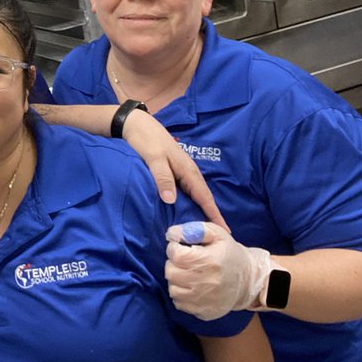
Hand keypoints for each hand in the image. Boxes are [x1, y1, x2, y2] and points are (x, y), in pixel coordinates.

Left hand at [121, 112, 227, 229]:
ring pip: (195, 195)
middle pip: (204, 198)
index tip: (225, 231)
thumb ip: (162, 178)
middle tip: (219, 237)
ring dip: (202, 210)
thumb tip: (171, 201)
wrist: (136, 124)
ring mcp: (182, 171)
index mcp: (188, 170)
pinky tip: (187, 211)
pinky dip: (191, 202)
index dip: (214, 214)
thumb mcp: (153, 158)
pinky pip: (186, 191)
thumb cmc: (146, 140)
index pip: (205, 197)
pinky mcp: (174, 171)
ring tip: (206, 229)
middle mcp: (188, 172)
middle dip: (212, 216)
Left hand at [165, 221, 270, 320]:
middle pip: (171, 272)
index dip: (173, 248)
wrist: (248, 281)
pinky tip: (190, 287)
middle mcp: (208, 282)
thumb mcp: (218, 234)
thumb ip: (194, 229)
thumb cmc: (230, 254)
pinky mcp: (205, 312)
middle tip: (182, 261)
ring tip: (186, 274)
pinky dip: (181, 295)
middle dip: (173, 264)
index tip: (179, 248)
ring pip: (173, 290)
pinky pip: (180, 304)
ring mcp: (206, 300)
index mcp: (211, 261)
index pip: (176, 255)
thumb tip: (172, 233)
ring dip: (176, 280)